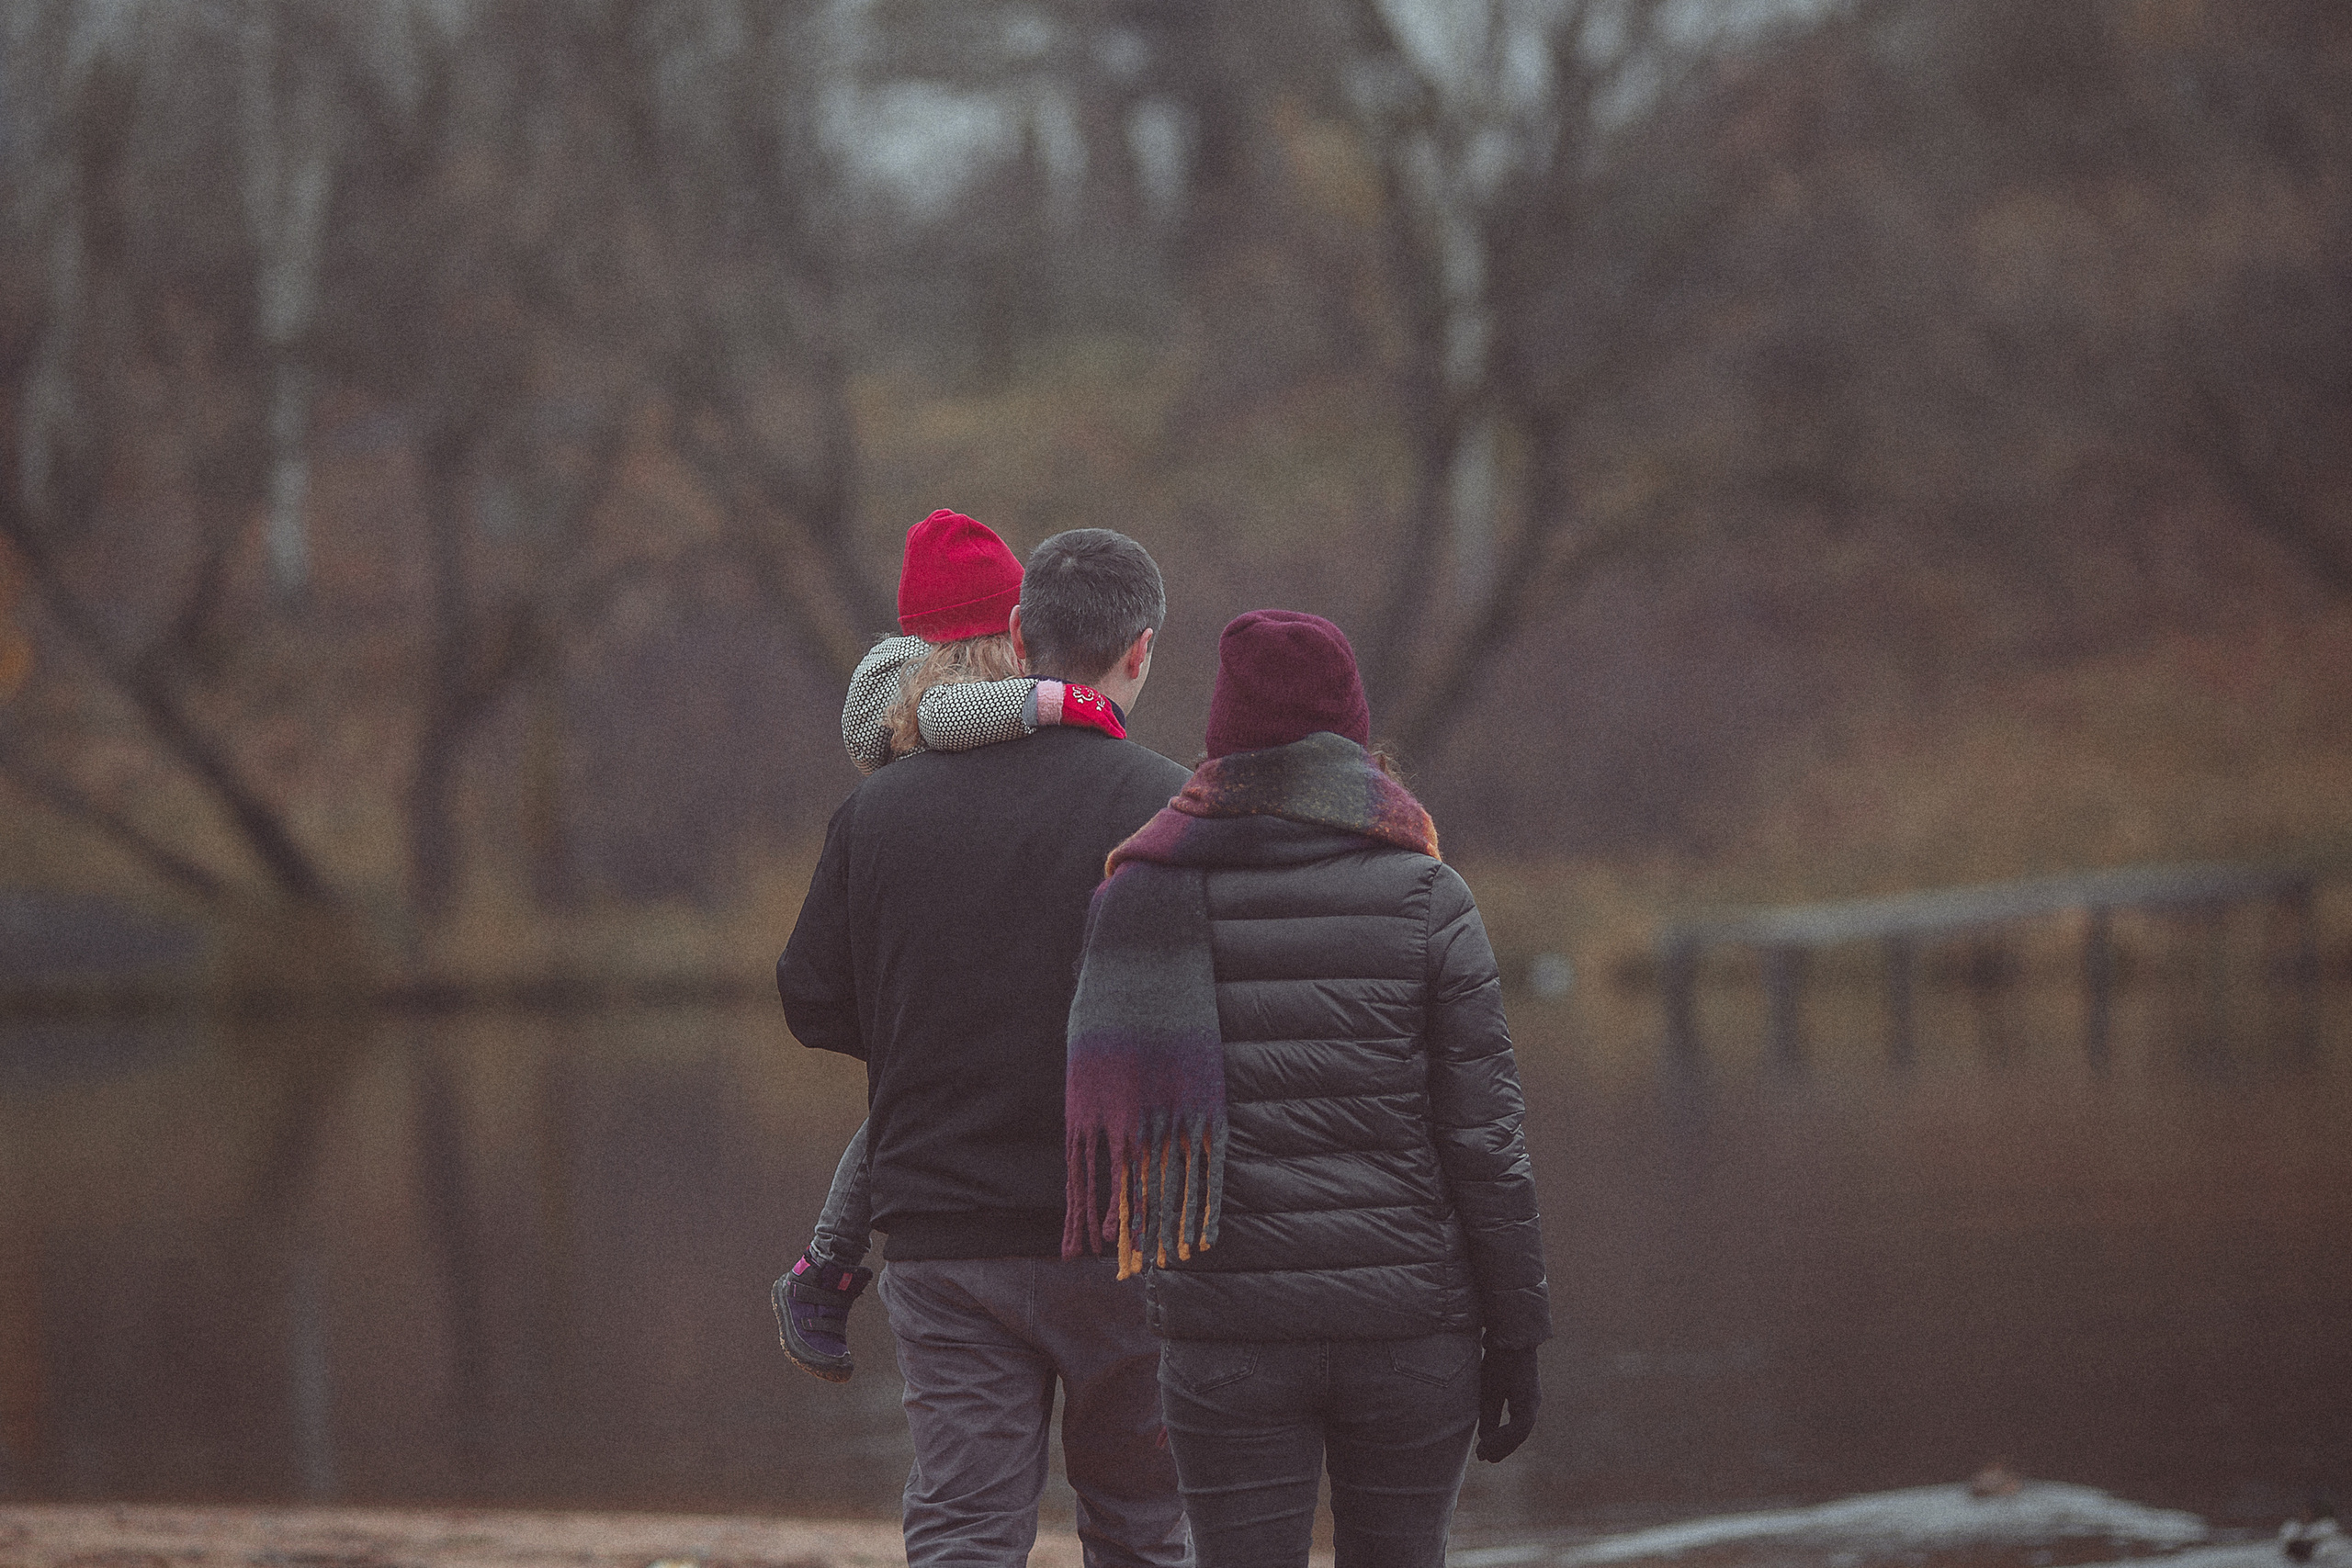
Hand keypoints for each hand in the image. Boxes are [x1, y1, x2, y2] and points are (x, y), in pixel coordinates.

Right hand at [1044, 681, 1126, 737]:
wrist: (1052, 700)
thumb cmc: (1054, 700)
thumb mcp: (1066, 697)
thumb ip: (1073, 702)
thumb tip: (1069, 708)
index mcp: (1087, 693)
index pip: (1101, 703)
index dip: (1107, 712)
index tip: (1110, 719)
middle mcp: (1094, 698)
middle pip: (1108, 710)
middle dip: (1113, 720)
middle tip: (1119, 728)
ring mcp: (1095, 707)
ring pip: (1110, 718)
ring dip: (1117, 727)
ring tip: (1122, 735)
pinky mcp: (1094, 717)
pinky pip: (1107, 725)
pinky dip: (1114, 731)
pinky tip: (1120, 736)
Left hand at [1476, 1345, 1541, 1461]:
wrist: (1514, 1337)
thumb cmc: (1501, 1362)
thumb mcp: (1491, 1389)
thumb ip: (1489, 1415)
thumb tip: (1486, 1439)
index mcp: (1528, 1404)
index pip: (1516, 1432)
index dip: (1499, 1445)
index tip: (1482, 1453)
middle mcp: (1533, 1403)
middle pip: (1520, 1433)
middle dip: (1503, 1447)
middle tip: (1485, 1458)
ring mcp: (1532, 1397)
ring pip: (1521, 1427)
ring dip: (1506, 1440)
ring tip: (1490, 1452)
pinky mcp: (1526, 1392)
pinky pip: (1520, 1417)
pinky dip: (1509, 1429)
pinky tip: (1497, 1432)